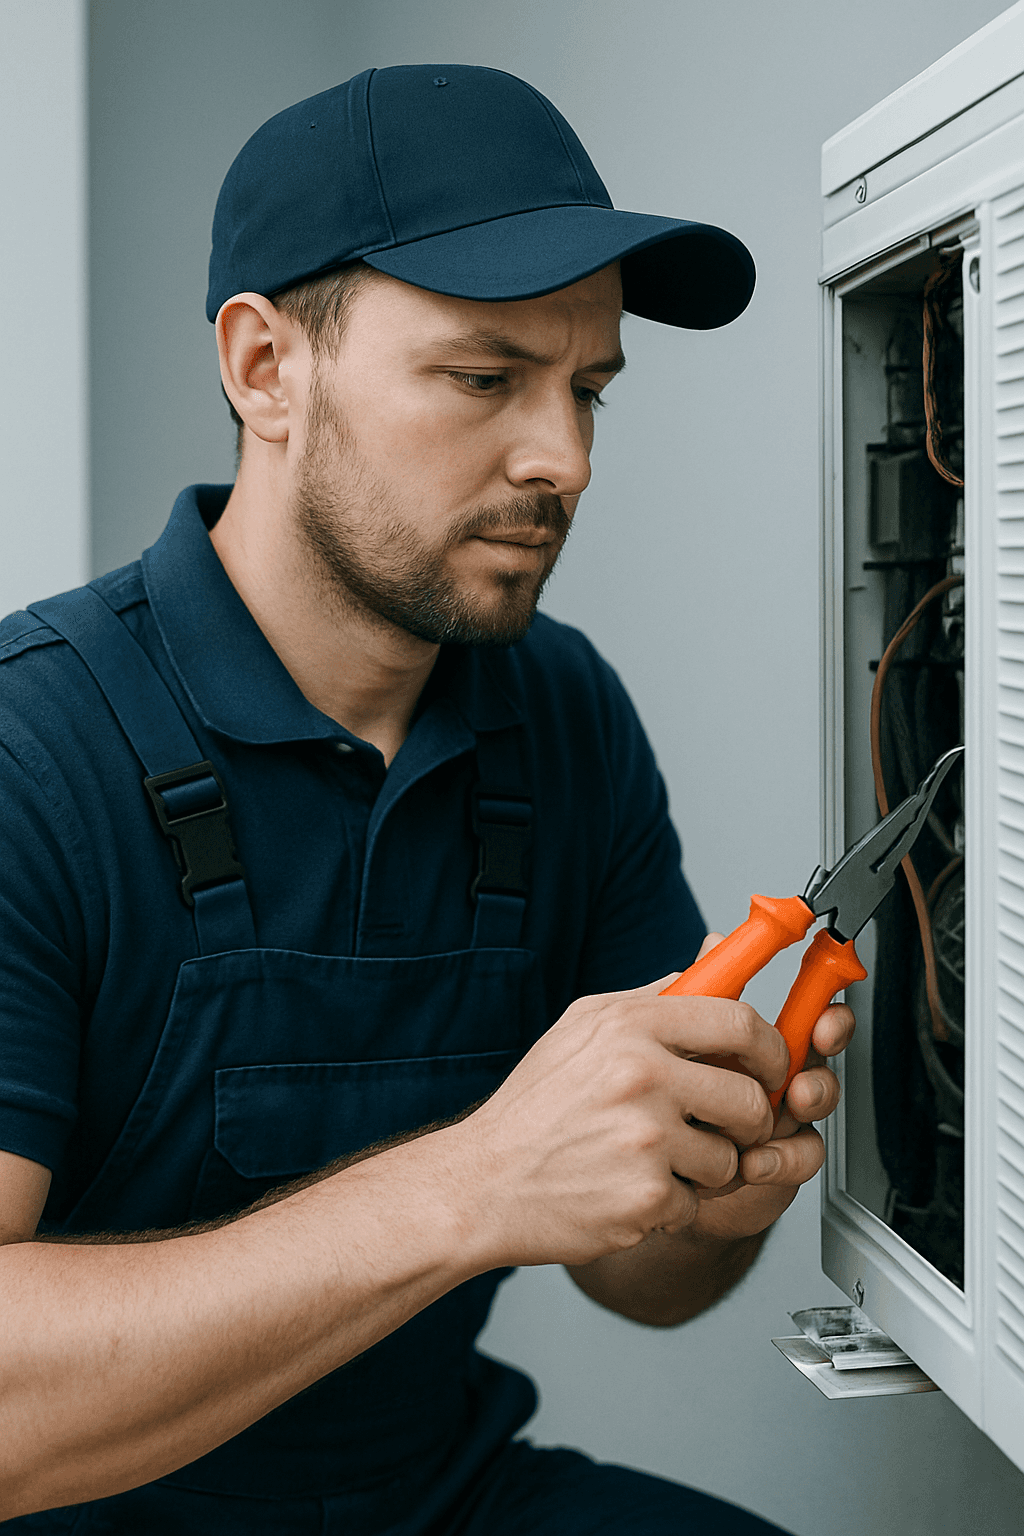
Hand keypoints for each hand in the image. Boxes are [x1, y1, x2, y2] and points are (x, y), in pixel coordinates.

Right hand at [447, 974, 789, 1271]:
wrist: (483, 1181)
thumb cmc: (534, 1107)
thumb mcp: (583, 1028)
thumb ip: (653, 998)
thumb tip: (711, 964)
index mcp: (628, 1027)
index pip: (739, 1021)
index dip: (770, 1047)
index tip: (770, 1066)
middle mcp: (640, 1076)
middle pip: (750, 1098)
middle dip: (749, 1122)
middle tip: (727, 1129)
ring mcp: (644, 1139)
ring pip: (728, 1159)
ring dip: (704, 1169)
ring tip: (656, 1161)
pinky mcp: (644, 1197)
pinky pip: (695, 1203)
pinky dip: (670, 1205)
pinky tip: (629, 1189)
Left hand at [684, 932, 854, 1241]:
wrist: (641, 1169)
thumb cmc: (657, 1102)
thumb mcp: (665, 1040)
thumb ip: (698, 997)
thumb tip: (716, 942)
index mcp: (753, 1040)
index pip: (804, 1015)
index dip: (824, 1014)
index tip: (824, 1020)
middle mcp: (773, 1075)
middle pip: (821, 1061)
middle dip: (821, 1070)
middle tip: (800, 1084)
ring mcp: (778, 1118)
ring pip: (816, 1108)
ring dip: (800, 1114)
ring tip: (768, 1120)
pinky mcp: (778, 1161)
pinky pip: (803, 1155)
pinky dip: (783, 1159)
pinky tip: (753, 1161)